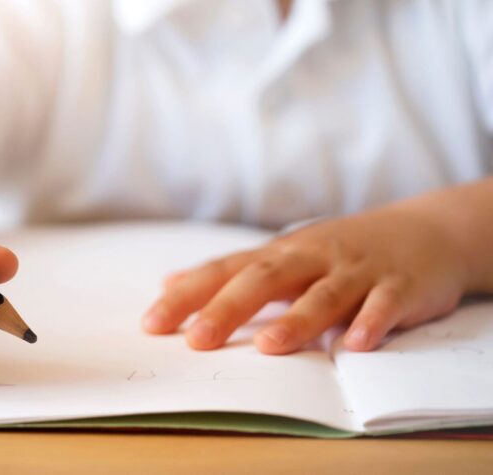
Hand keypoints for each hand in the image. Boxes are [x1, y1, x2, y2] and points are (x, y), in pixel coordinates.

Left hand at [141, 207, 473, 353]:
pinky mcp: (398, 286)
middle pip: (264, 280)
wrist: (424, 230)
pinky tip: (355, 345)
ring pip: (323, 294)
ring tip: (269, 346)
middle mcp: (311, 258)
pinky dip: (370, 323)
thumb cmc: (338, 251)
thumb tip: (168, 282)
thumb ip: (228, 272)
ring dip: (297, 320)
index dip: (187, 296)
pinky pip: (383, 305)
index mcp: (279, 255)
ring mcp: (355, 271)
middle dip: (228, 309)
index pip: (224, 272)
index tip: (151, 323)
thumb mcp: (281, 256)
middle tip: (196, 340)